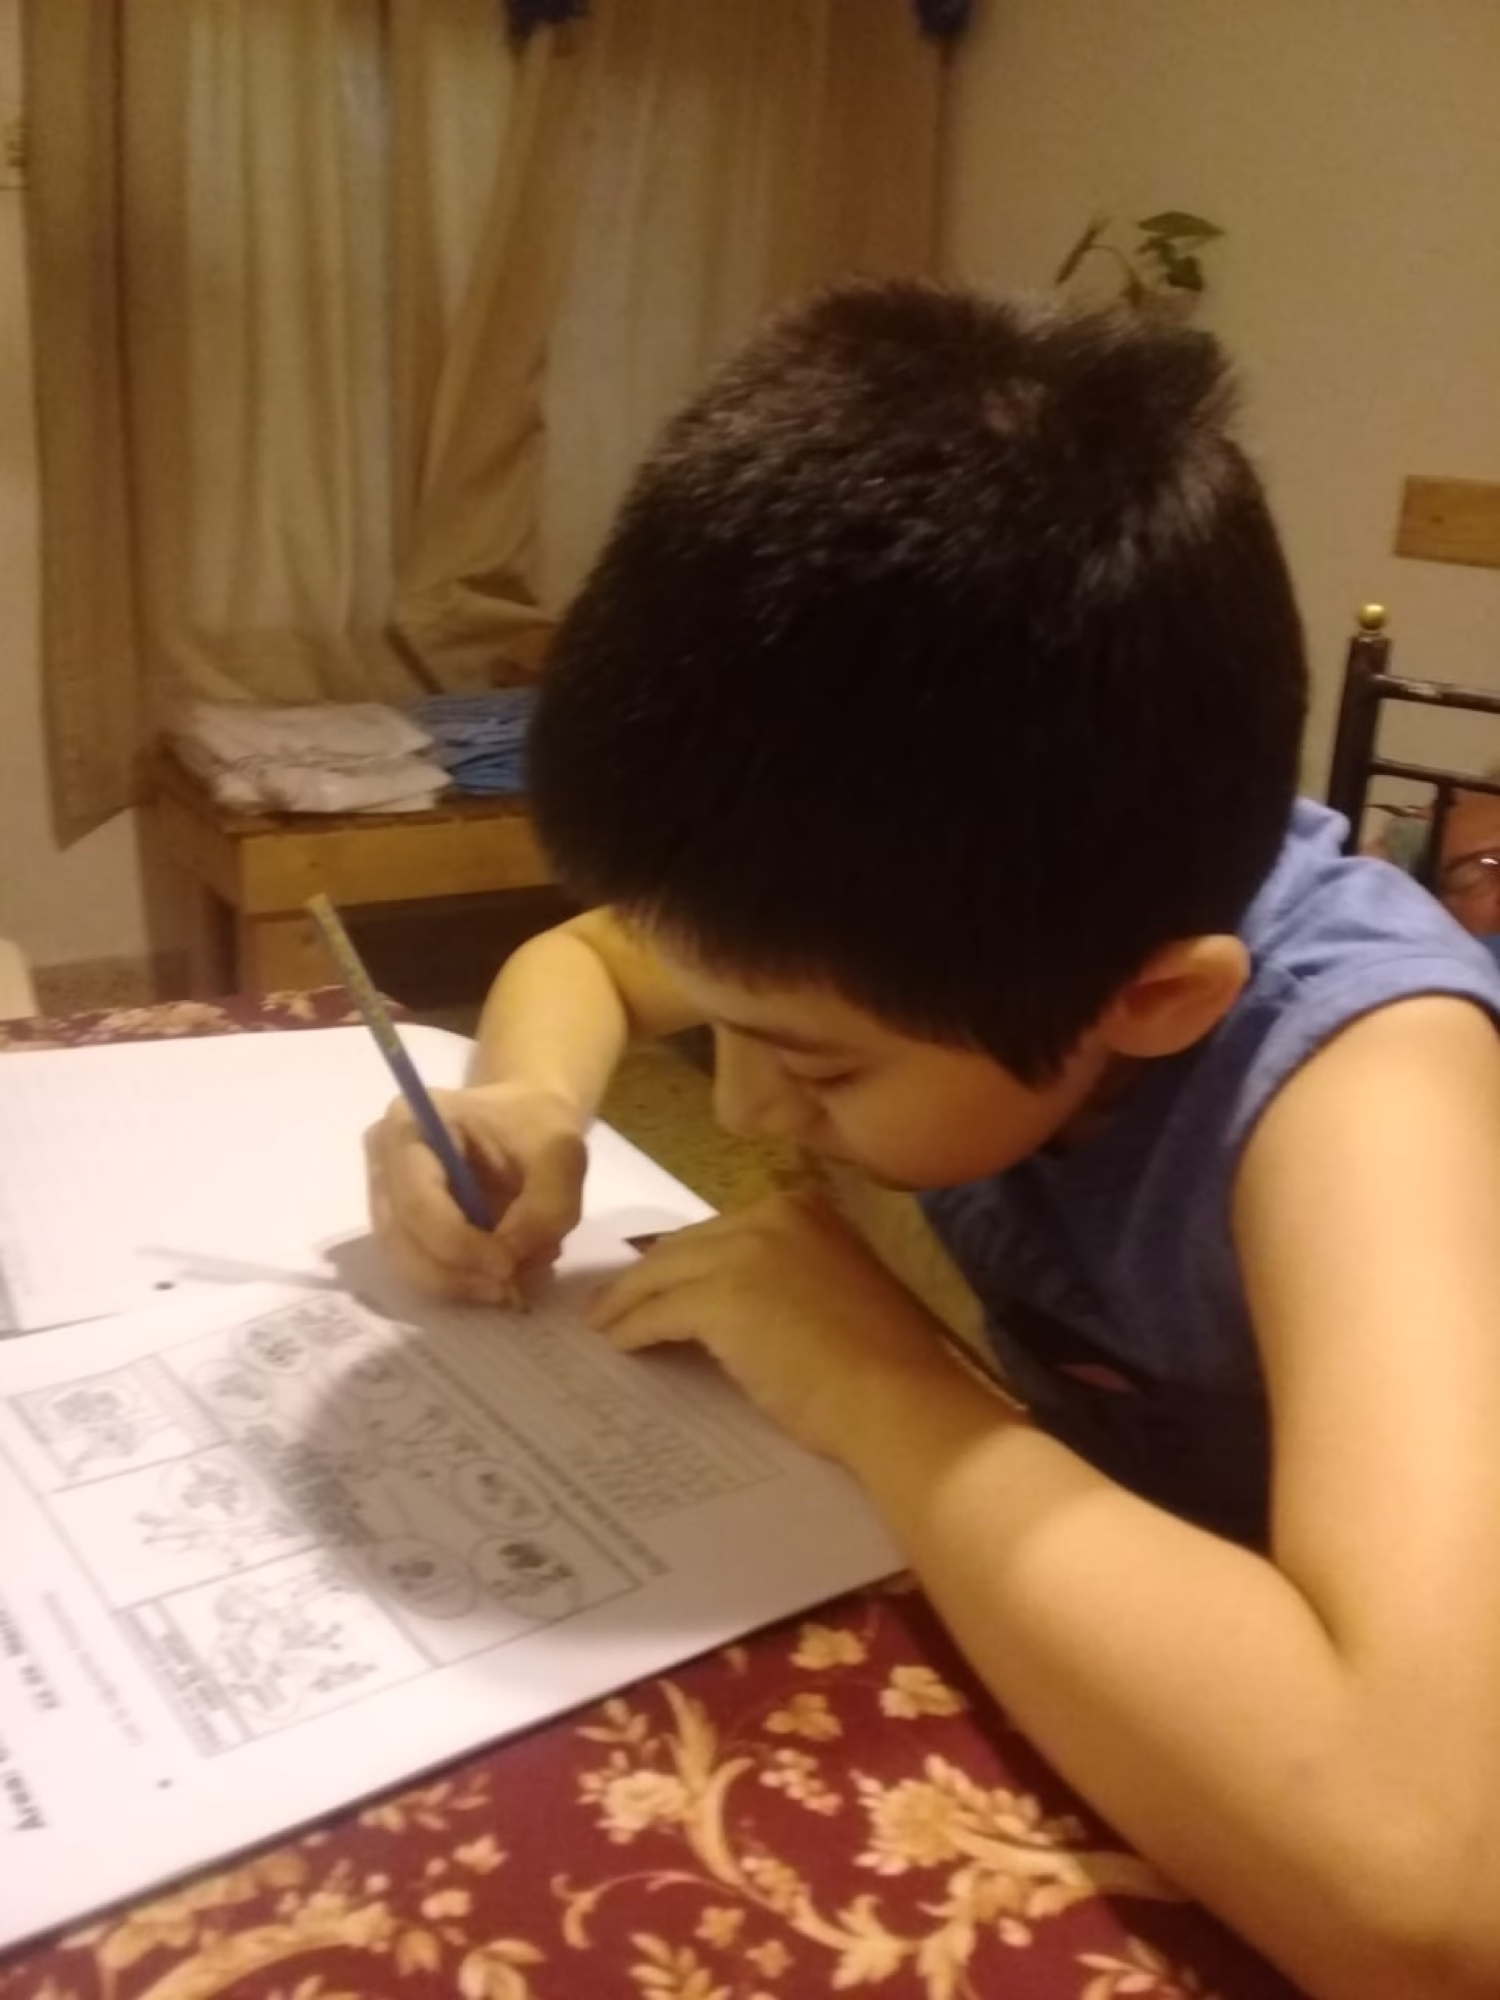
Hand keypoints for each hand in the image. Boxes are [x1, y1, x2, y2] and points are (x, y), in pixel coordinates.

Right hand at [365, 1081, 586, 1303]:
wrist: (526, 1112)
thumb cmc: (538, 1122)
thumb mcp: (561, 1154)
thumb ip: (547, 1207)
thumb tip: (512, 1262)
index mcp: (410, 1125)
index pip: (418, 1201)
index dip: (460, 1244)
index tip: (509, 1266)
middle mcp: (382, 1161)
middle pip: (402, 1240)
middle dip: (458, 1274)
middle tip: (510, 1288)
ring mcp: (382, 1194)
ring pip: (406, 1262)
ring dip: (459, 1284)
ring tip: (510, 1284)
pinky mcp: (398, 1223)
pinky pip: (418, 1266)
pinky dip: (458, 1281)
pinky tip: (496, 1277)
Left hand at [587, 1190, 965, 1458]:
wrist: (897, 1397)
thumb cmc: (882, 1362)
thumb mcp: (834, 1291)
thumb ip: (786, 1277)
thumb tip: (734, 1302)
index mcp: (805, 1208)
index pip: (722, 1231)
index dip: (686, 1258)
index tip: (661, 1280)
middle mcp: (770, 1214)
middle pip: (685, 1244)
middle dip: (647, 1274)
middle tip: (613, 1299)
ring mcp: (743, 1251)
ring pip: (662, 1274)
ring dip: (626, 1301)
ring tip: (601, 1322)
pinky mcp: (719, 1297)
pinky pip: (658, 1312)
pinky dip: (632, 1329)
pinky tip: (618, 1345)